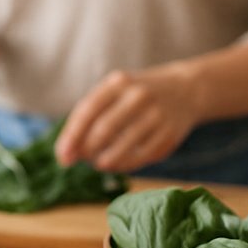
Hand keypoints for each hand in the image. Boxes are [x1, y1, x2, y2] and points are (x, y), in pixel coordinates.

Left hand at [55, 65, 201, 172]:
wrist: (185, 90)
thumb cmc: (135, 95)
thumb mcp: (113, 93)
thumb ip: (88, 117)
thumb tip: (66, 153)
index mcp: (119, 82)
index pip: (88, 110)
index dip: (72, 135)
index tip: (62, 157)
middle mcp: (139, 96)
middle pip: (105, 129)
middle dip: (87, 150)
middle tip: (80, 160)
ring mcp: (157, 115)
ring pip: (124, 147)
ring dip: (105, 161)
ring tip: (98, 163)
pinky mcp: (170, 134)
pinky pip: (142, 157)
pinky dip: (125, 165)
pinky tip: (117, 164)